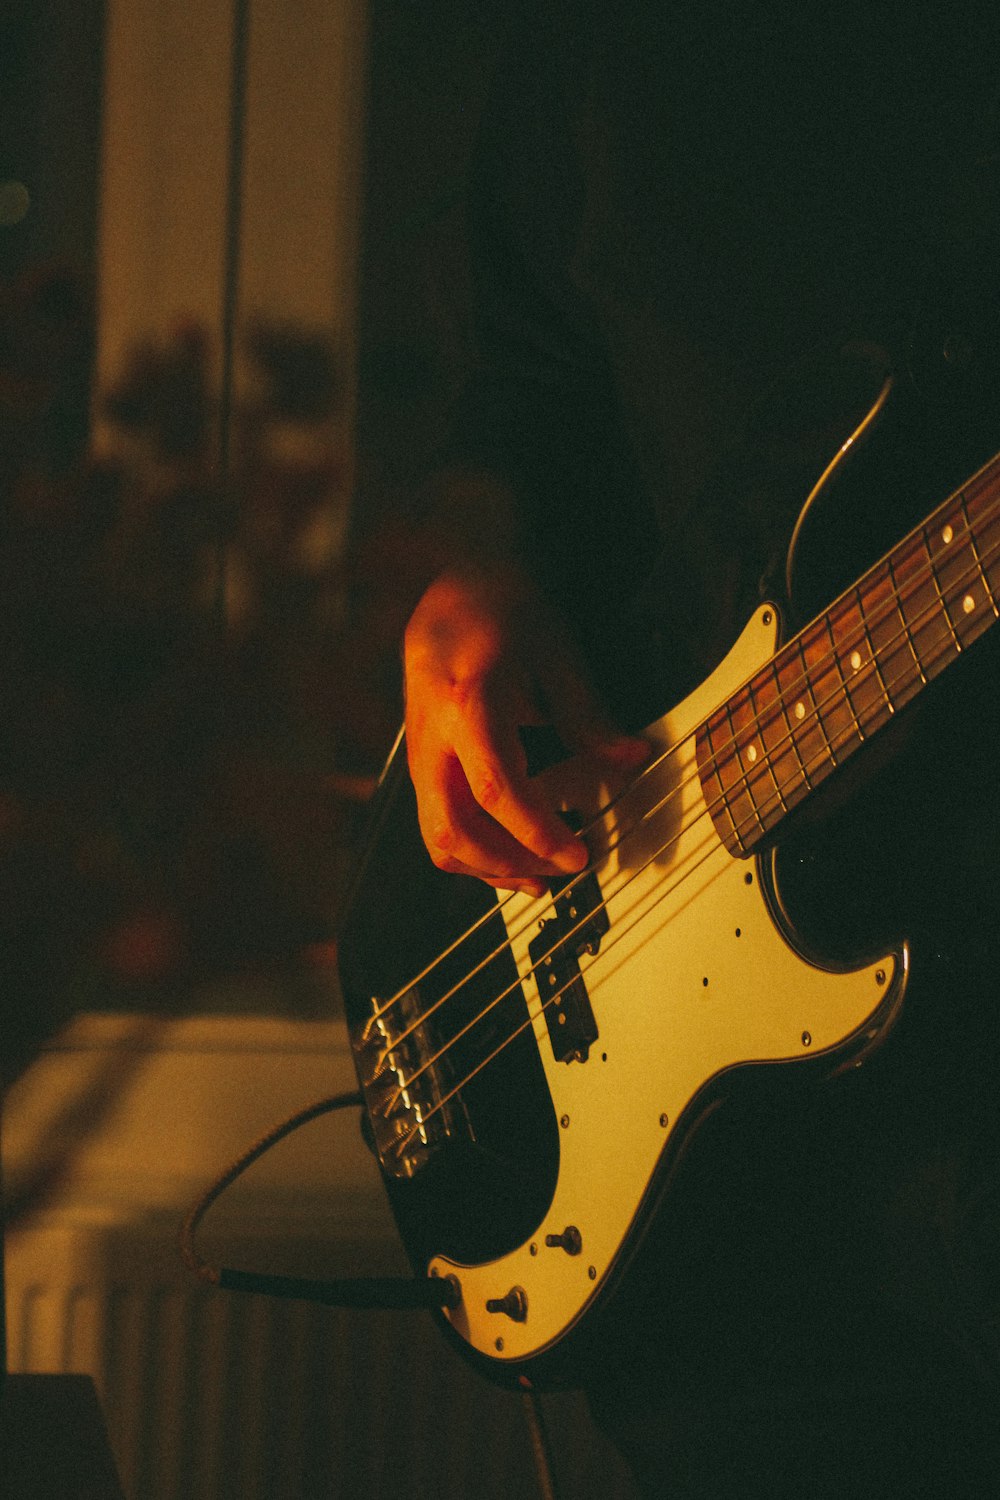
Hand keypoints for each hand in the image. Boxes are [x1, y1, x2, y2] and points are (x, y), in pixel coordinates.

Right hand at [403, 566, 648, 895]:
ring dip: (489, 867)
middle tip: (563, 869)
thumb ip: (589, 715)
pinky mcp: (421, 764)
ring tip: (541, 875)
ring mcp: (420, 753)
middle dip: (509, 863)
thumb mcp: (558, 654)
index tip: (578, 854)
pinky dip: (474, 852)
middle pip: (452, 828)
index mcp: (466, 703)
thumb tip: (630, 757)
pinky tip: (514, 858)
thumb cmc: (507, 612)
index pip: (496, 790)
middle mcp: (431, 735)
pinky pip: (437, 824)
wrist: (458, 591)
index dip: (537, 832)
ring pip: (437, 838)